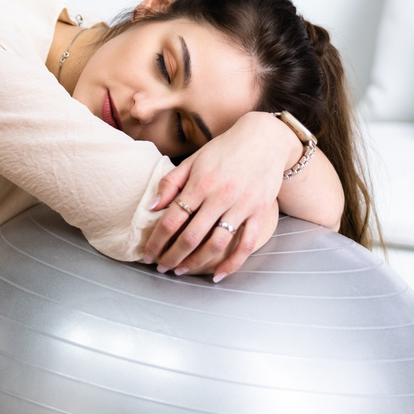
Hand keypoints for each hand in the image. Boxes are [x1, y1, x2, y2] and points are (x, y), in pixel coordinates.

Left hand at [141, 112, 299, 281]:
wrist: (264, 139)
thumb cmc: (224, 149)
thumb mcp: (193, 160)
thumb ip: (171, 183)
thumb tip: (151, 207)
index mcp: (200, 184)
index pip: (172, 220)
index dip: (157, 241)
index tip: (148, 254)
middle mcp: (220, 197)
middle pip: (191, 237)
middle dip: (172, 257)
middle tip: (162, 267)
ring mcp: (241, 207)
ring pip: (216, 245)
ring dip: (196, 263)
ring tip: (182, 271)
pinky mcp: (259, 213)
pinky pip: (245, 245)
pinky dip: (232, 264)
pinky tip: (218, 275)